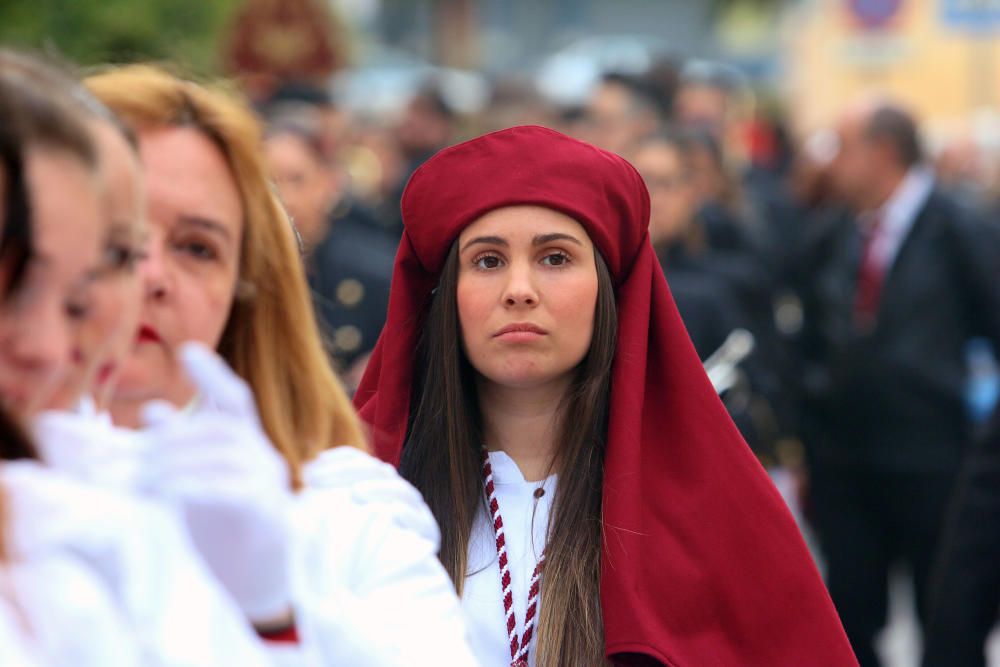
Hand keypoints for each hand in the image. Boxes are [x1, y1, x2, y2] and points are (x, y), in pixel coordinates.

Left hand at [139, 342, 292, 623]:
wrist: (257, 585)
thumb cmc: (225, 533)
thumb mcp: (196, 486)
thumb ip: (180, 452)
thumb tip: (154, 409)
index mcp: (246, 447)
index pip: (234, 400)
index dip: (212, 374)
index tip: (187, 349)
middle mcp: (264, 458)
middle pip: (219, 430)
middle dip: (171, 438)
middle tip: (125, 458)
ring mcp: (271, 484)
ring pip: (224, 456)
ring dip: (176, 463)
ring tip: (137, 480)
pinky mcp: (270, 513)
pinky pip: (234, 490)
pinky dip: (198, 486)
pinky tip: (169, 493)